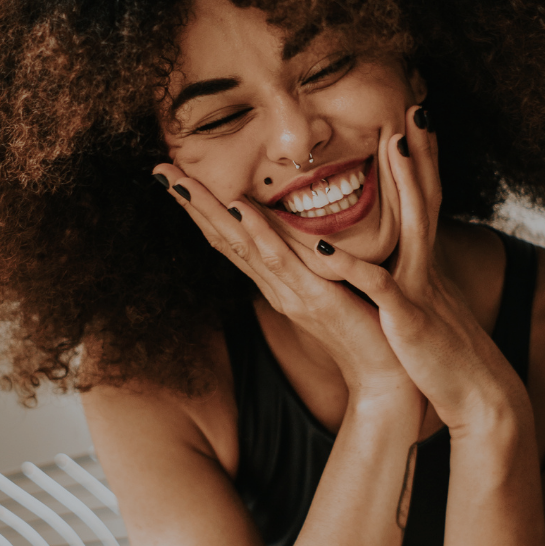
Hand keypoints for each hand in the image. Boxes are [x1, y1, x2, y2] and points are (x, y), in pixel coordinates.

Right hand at [152, 163, 418, 403]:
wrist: (385, 376)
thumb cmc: (365, 329)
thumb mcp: (334, 287)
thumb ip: (315, 262)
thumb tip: (305, 232)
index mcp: (279, 282)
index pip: (233, 239)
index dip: (204, 208)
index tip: (178, 176)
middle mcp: (276, 287)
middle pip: (225, 239)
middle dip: (192, 204)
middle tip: (160, 169)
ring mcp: (291, 293)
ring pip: (242, 245)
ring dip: (210, 211)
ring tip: (181, 181)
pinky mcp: (316, 300)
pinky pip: (282, 262)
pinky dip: (259, 234)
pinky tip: (240, 210)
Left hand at [314, 106, 529, 433]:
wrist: (479, 397)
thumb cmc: (446, 358)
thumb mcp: (429, 311)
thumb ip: (416, 284)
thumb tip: (403, 267)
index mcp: (426, 267)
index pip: (426, 205)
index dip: (422, 165)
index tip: (416, 126)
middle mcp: (426, 268)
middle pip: (427, 199)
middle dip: (421, 155)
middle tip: (416, 109)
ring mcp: (419, 289)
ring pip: (412, 226)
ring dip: (405, 184)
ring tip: (394, 145)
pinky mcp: (407, 318)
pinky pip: (377, 284)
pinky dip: (350, 265)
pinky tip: (323, 245)